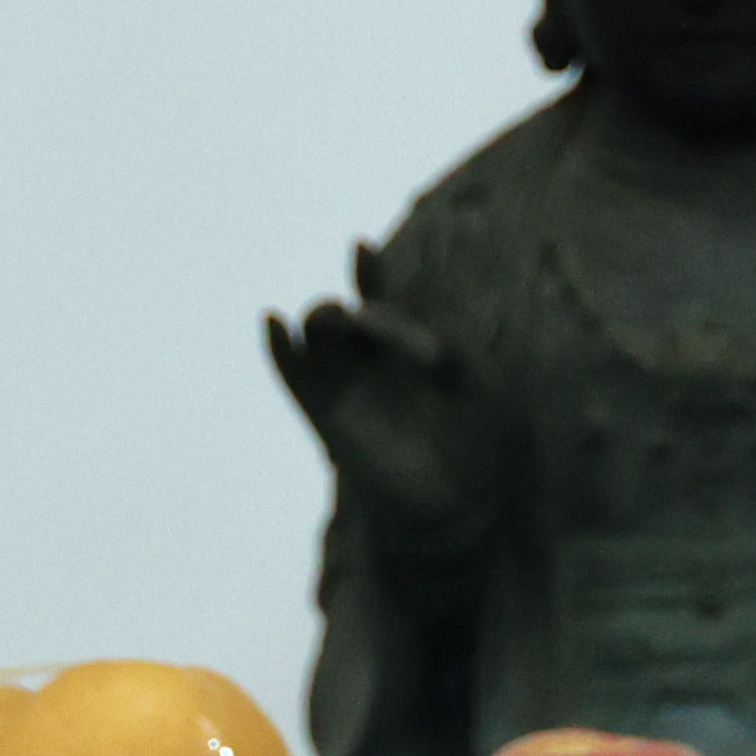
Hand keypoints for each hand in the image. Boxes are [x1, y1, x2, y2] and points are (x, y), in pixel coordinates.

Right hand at [269, 258, 489, 541]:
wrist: (459, 506)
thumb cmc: (479, 444)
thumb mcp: (482, 383)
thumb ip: (452, 342)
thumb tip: (408, 323)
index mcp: (408, 349)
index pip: (379, 297)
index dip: (367, 270)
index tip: (361, 248)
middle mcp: (371, 362)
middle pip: (342, 311)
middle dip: (365, 313)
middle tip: (416, 351)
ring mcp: (345, 384)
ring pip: (315, 331)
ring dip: (327, 318)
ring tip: (352, 327)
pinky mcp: (323, 412)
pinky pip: (291, 373)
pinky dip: (278, 346)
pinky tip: (273, 322)